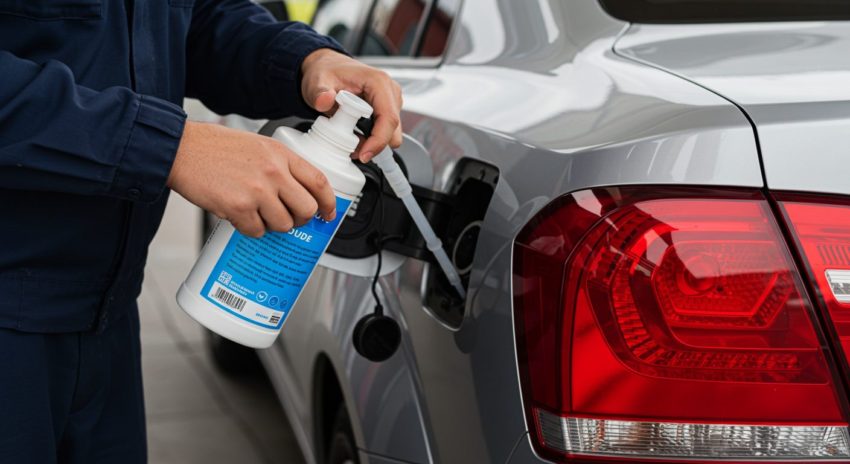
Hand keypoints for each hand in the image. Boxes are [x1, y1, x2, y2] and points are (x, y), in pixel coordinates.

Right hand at [167, 121, 335, 237]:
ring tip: (258, 214)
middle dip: (300, 219)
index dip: (328, 202)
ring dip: (273, 225)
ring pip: (283, 224)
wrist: (182, 149)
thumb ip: (280, 166)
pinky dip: (250, 229)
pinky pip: (256, 231)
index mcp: (281, 154)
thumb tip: (297, 193)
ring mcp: (257, 191)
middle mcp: (274, 172)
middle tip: (290, 218)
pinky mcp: (238, 207)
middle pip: (306, 209)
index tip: (328, 214)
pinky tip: (240, 216)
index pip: (318, 181)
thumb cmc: (216, 148)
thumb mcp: (258, 146)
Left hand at [301, 49, 402, 161]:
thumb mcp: (316, 82)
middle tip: (351, 149)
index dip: (378, 141)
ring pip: (391, 133)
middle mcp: (390, 91)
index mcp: (378, 82)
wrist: (328, 68)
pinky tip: (355, 133)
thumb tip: (325, 100)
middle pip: (394, 130)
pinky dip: (371, 138)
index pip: (388, 118)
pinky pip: (385, 131)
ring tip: (349, 136)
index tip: (363, 155)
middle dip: (374, 145)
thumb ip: (319, 93)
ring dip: (372, 142)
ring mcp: (391, 101)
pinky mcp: (388, 109)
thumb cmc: (327, 72)